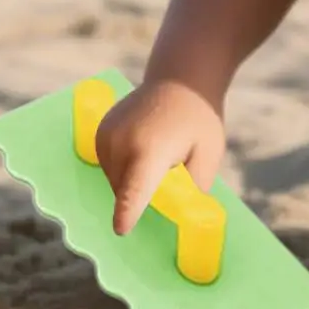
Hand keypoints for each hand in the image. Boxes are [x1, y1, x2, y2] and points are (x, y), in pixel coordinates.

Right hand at [94, 79, 225, 234]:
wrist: (180, 79)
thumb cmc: (199, 119)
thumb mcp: (208, 157)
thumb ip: (193, 189)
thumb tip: (184, 215)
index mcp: (150, 150)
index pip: (134, 189)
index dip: (127, 212)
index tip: (121, 230)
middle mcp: (121, 142)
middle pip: (123, 190)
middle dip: (140, 196)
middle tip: (167, 175)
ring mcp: (106, 135)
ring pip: (113, 180)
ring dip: (129, 182)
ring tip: (156, 157)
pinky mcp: (100, 131)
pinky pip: (107, 166)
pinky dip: (122, 168)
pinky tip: (143, 151)